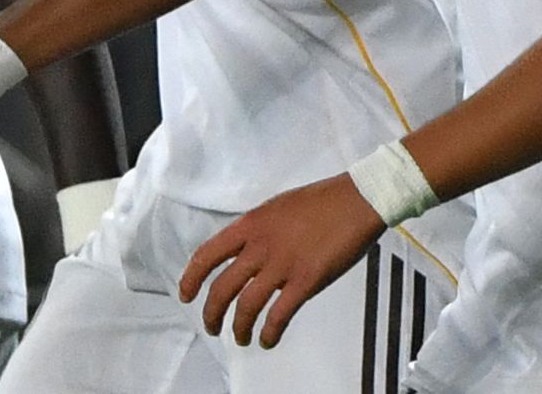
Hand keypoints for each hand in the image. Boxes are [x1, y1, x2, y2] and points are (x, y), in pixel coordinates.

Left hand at [178, 174, 381, 348]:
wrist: (355, 201)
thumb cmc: (320, 202)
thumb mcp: (275, 208)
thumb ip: (256, 231)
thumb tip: (245, 252)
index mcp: (249, 225)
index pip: (207, 255)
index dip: (191, 279)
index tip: (186, 295)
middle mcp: (259, 246)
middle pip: (222, 287)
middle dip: (212, 313)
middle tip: (212, 326)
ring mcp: (282, 264)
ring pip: (246, 305)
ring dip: (238, 327)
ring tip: (240, 338)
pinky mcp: (306, 281)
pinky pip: (279, 315)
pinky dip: (269, 332)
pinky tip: (267, 340)